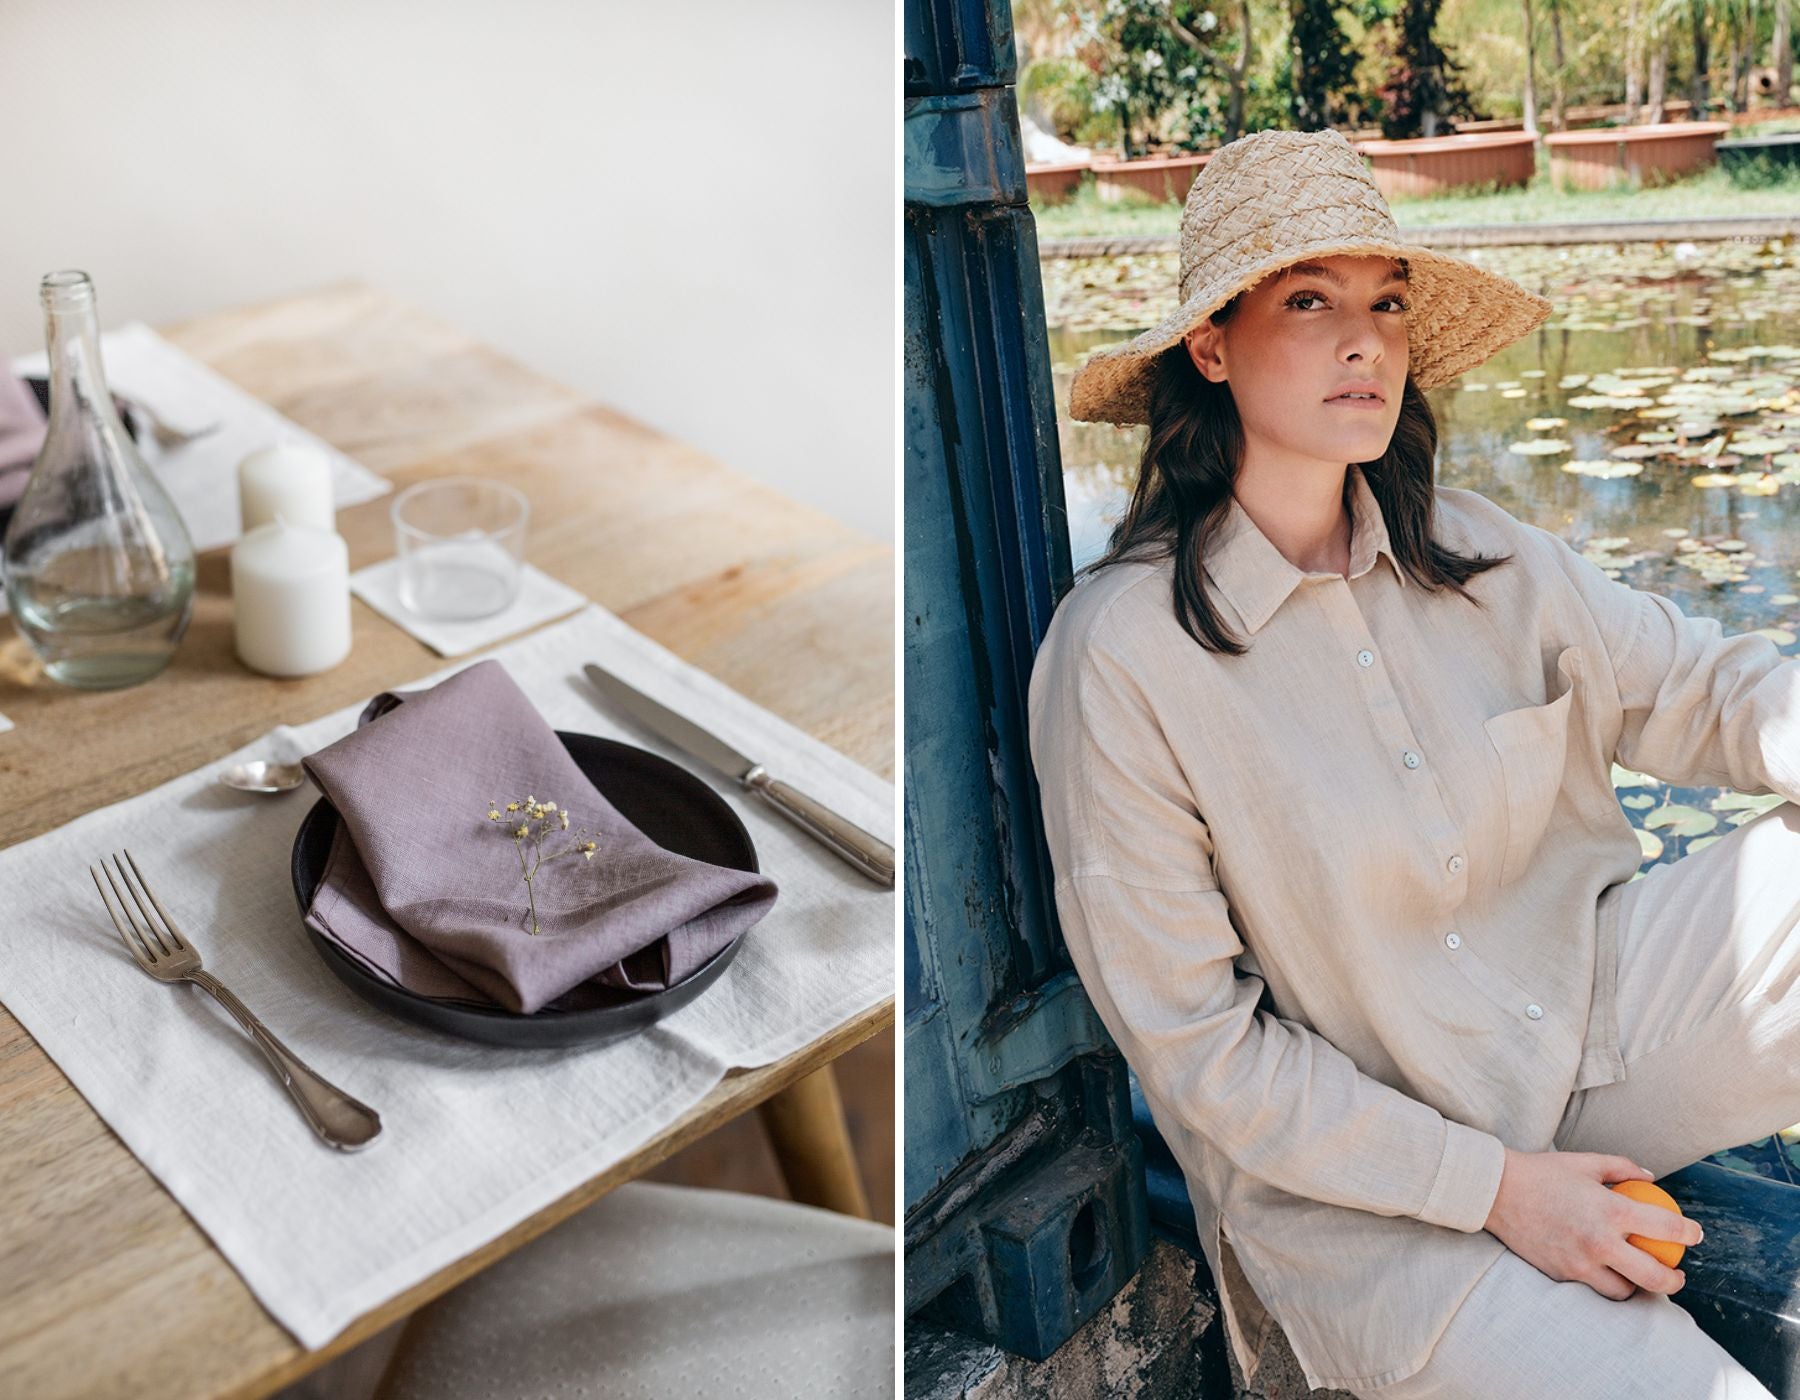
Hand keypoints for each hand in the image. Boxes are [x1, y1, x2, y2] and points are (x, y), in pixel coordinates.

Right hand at [1482, 1148, 1702, 1300]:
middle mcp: (1600, 1242)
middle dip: (1674, 1280)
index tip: (1695, 1235)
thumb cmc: (1543, 1172)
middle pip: (1655, 1278)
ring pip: (1624, 1291)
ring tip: (1637, 1276)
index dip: (1689, 1233)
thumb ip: (1622, 1168)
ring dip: (1635, 1286)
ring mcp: (1580, 1263)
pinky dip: (1602, 1280)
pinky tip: (1604, 1271)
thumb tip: (1651, 1179)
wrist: (1495, 1191)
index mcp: (1611, 1211)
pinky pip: (1592, 1285)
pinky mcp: (1562, 1274)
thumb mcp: (1585, 1162)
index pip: (1667, 1229)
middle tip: (1676, 1274)